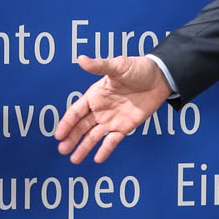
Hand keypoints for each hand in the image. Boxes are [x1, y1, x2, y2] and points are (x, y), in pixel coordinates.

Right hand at [55, 55, 171, 163]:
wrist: (160, 78)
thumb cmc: (138, 68)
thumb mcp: (118, 66)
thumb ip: (99, 66)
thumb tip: (81, 59)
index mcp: (95, 95)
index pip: (76, 112)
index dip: (67, 123)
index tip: (58, 134)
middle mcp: (101, 109)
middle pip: (82, 127)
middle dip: (72, 138)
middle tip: (62, 150)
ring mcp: (112, 119)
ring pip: (94, 136)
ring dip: (84, 147)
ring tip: (74, 159)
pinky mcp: (125, 127)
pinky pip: (113, 140)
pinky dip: (105, 149)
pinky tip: (97, 159)